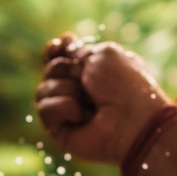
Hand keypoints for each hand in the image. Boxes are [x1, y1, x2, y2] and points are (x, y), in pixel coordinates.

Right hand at [36, 36, 171, 166]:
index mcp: (92, 70)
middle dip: (63, 69)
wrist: (132, 120)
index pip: (61, 57)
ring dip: (66, 89)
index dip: (55, 51)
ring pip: (43, 89)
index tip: (57, 46)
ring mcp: (68, 110)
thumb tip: (59, 45)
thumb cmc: (124, 85)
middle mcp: (79, 90)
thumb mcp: (101, 54)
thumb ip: (76, 49)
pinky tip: (81, 116)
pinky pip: (44, 109)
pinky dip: (63, 108)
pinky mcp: (60, 130)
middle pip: (49, 70)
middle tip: (84, 79)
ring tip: (88, 102)